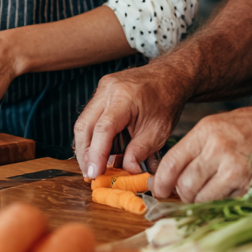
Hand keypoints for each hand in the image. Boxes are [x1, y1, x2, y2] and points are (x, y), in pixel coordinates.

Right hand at [73, 63, 188, 179]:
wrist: (168, 76)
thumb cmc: (166, 101)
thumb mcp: (158, 131)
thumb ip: (140, 152)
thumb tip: (126, 171)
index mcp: (124, 97)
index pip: (103, 128)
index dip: (96, 154)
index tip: (94, 174)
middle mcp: (108, 90)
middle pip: (84, 125)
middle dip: (84, 154)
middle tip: (90, 174)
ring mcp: (102, 89)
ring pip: (83, 122)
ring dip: (87, 147)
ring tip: (95, 166)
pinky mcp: (101, 93)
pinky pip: (90, 117)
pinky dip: (93, 137)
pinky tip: (101, 151)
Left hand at [151, 105, 251, 201]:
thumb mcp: (224, 126)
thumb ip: (200, 147)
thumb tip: (176, 174)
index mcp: (207, 130)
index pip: (172, 162)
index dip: (162, 182)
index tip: (161, 191)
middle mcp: (217, 148)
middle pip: (185, 186)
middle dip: (186, 196)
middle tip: (194, 196)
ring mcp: (235, 168)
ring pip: (203, 199)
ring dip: (206, 203)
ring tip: (219, 193)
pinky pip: (227, 205)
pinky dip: (227, 205)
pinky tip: (235, 194)